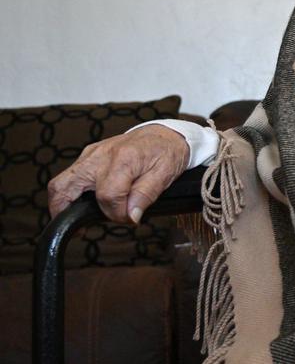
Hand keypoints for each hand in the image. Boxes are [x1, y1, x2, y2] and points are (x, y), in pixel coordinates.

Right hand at [47, 125, 189, 223]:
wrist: (164, 134)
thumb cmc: (166, 152)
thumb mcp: (165, 174)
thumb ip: (146, 196)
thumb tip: (131, 217)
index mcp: (123, 159)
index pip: (107, 196)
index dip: (117, 213)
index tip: (129, 217)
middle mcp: (100, 156)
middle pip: (65, 187)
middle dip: (65, 212)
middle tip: (82, 229)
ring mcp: (90, 155)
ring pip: (59, 183)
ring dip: (64, 204)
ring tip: (81, 219)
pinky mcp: (87, 158)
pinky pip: (69, 178)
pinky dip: (71, 195)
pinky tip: (87, 204)